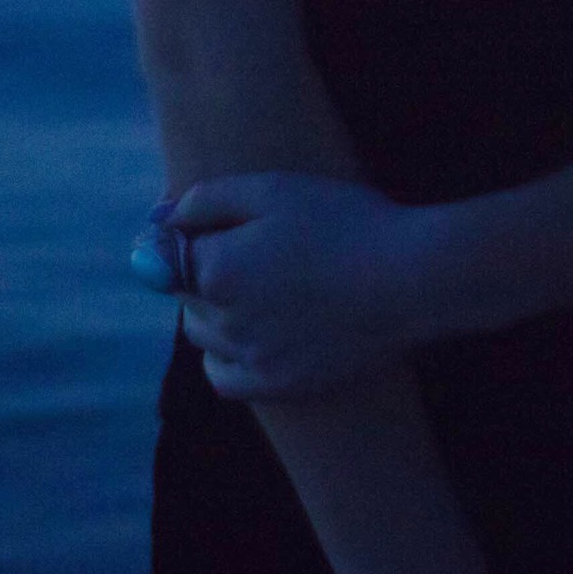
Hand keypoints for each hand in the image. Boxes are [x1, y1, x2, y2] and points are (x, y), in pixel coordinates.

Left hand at [161, 170, 440, 399]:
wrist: (410, 278)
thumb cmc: (344, 222)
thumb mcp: (274, 189)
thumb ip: (207, 199)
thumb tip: (163, 218)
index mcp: (214, 267)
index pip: (171, 251)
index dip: (191, 233)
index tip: (216, 225)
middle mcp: (223, 318)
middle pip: (185, 294)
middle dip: (204, 270)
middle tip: (253, 250)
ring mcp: (249, 356)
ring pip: (201, 333)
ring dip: (214, 310)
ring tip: (261, 287)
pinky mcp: (276, 384)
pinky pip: (221, 377)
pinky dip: (224, 356)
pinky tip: (251, 333)